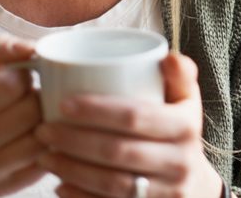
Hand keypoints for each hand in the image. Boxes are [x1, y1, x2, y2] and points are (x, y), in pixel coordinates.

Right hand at [0, 34, 47, 195]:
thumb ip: (2, 47)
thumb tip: (31, 49)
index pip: (11, 85)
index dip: (25, 76)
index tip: (23, 78)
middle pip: (30, 113)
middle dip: (41, 98)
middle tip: (39, 97)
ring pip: (41, 141)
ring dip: (51, 123)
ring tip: (43, 115)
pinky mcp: (5, 188)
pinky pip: (44, 165)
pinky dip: (52, 148)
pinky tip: (47, 137)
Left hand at [35, 52, 224, 197]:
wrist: (196, 187)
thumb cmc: (179, 132)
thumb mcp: (187, 102)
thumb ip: (180, 75)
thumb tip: (167, 57)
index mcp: (186, 127)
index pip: (134, 116)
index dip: (96, 110)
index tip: (63, 103)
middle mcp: (179, 162)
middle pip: (117, 151)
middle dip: (74, 140)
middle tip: (44, 130)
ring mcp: (165, 193)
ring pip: (110, 184)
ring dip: (71, 169)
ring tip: (45, 155)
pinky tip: (60, 185)